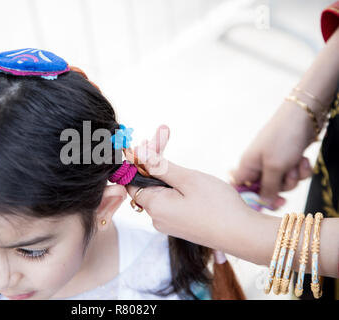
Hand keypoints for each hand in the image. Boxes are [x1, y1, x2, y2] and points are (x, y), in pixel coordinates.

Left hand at [125, 125, 250, 245]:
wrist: (244, 235)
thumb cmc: (219, 207)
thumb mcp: (188, 179)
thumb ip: (159, 166)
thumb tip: (137, 153)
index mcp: (155, 207)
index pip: (132, 179)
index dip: (138, 158)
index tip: (148, 140)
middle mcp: (157, 217)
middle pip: (145, 182)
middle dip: (153, 158)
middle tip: (163, 133)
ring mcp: (168, 222)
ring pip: (158, 190)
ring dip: (164, 169)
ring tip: (167, 142)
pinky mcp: (180, 224)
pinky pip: (169, 200)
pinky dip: (173, 184)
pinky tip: (182, 172)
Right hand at [230, 102, 314, 209]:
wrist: (304, 116)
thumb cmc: (282, 139)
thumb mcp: (275, 168)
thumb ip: (268, 189)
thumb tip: (263, 203)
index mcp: (247, 166)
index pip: (240, 189)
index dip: (251, 198)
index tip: (267, 202)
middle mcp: (257, 166)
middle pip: (266, 190)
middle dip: (281, 187)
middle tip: (287, 180)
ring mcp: (273, 162)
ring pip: (283, 183)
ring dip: (293, 177)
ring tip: (295, 163)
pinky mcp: (287, 159)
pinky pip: (293, 175)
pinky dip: (300, 170)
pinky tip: (302, 159)